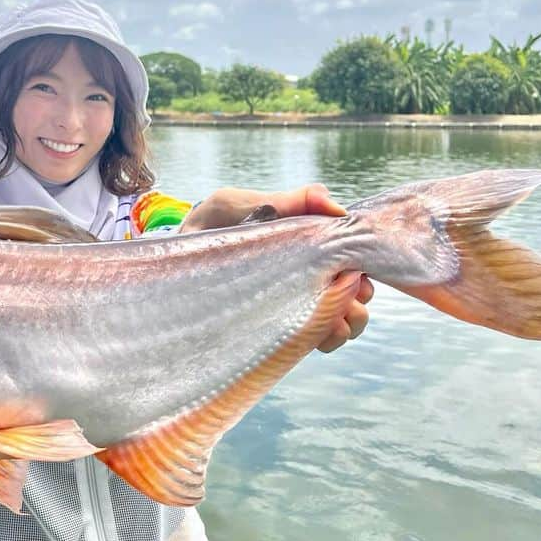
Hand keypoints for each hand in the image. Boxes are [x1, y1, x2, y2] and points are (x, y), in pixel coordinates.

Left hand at [178, 183, 372, 352]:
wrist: (177, 255)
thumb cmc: (215, 223)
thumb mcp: (247, 203)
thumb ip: (291, 201)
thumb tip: (337, 206)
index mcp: (310, 244)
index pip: (355, 259)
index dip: (363, 270)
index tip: (355, 276)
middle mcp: (310, 274)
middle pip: (358, 293)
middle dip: (358, 300)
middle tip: (344, 302)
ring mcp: (297, 301)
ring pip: (344, 320)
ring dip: (347, 323)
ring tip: (331, 322)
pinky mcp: (279, 326)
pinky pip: (314, 340)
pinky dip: (324, 339)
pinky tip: (316, 335)